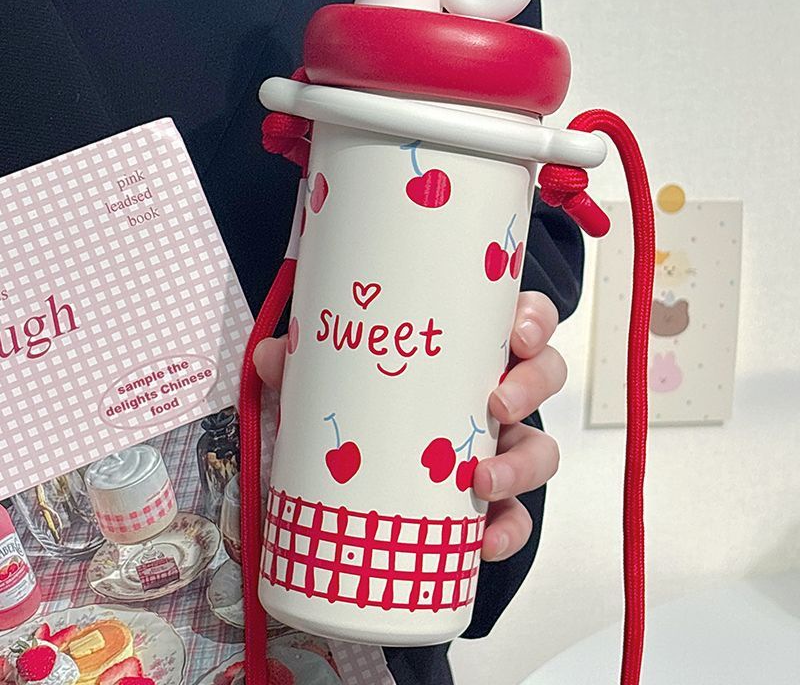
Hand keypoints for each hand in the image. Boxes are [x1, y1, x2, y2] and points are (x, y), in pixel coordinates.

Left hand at [253, 291, 565, 562]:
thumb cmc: (366, 411)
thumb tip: (275, 353)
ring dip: (524, 464)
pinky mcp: (492, 503)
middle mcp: (496, 395)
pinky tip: (484, 542)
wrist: (363, 489)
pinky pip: (518, 517)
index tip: (514, 334)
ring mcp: (500, 449)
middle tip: (497, 401)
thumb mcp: (335, 383)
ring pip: (541, 448)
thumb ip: (306, 365)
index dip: (532, 321)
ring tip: (482, 480)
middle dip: (532, 385)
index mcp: (471, 353)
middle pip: (544, 376)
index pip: (522, 322)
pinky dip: (509, 530)